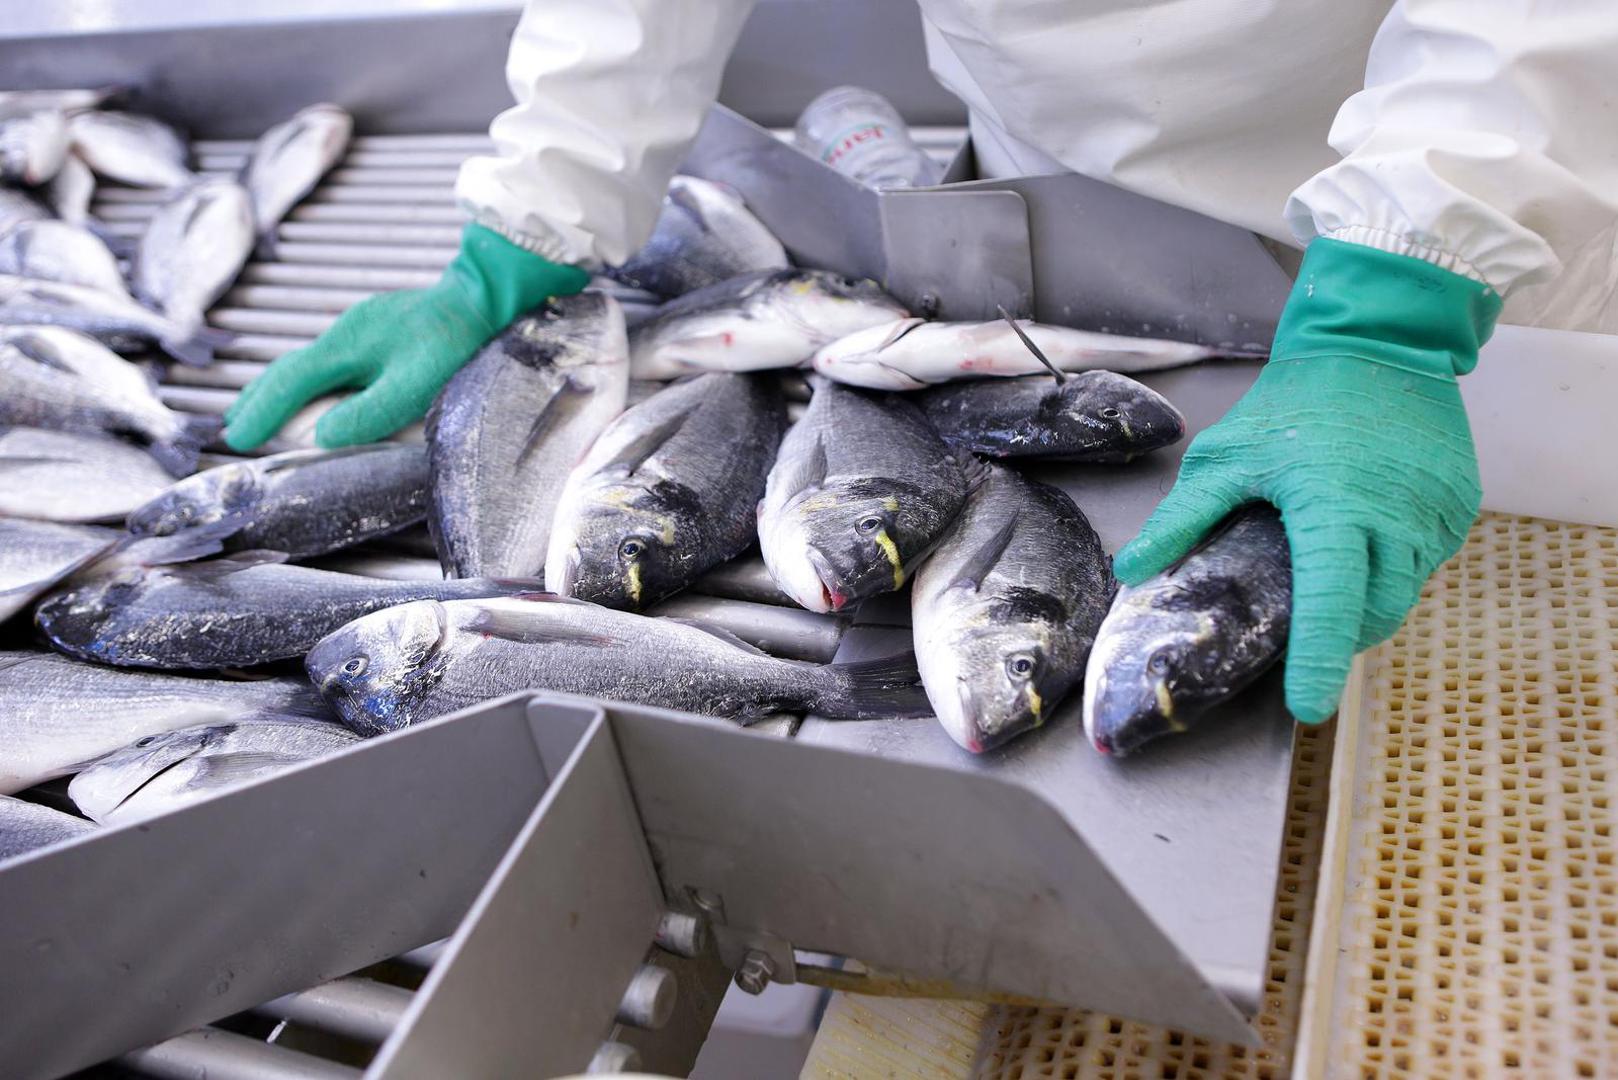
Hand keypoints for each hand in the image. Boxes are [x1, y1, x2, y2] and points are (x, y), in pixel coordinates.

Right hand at [224, 223, 588, 449]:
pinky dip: (310, 381)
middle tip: (235, 426)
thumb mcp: (414, 386)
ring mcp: (363, 328)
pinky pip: (330, 360)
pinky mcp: (380, 330)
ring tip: (262, 412)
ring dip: (282, 390)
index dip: (261, 412)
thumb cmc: (455, 344)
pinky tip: (316, 392)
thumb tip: (320, 435)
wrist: (487, 298)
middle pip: (289, 369)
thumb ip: (367, 412)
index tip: (237, 437)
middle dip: (259, 399)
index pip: (289, 382)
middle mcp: (346, 332)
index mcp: (347, 345)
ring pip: (308, 363)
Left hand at [1113, 238, 1501, 722]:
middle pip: (1374, 615)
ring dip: (1368, 598)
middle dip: (1340, 636)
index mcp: (1335, 510)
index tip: (1306, 707)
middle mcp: (1396, 520)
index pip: (1329, 606)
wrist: (1378, 341)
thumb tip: (1132, 570)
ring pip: (1404, 592)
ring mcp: (1437, 513)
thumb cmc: (1293, 402)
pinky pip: (1427, 558)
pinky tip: (1367, 534)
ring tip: (1333, 569)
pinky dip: (1396, 564)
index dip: (1316, 662)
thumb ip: (1182, 518)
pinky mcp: (1461, 504)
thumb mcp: (1226, 456)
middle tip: (1306, 631)